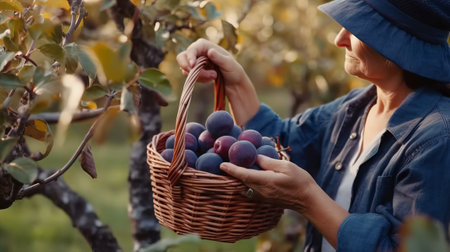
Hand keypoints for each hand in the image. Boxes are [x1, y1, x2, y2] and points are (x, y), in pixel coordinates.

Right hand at [177, 39, 259, 125]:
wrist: (233, 82)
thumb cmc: (233, 71)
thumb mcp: (229, 64)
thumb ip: (219, 58)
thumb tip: (209, 51)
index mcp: (205, 45)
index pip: (192, 49)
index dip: (190, 57)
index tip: (193, 66)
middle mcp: (198, 52)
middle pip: (182, 58)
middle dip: (188, 68)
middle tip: (198, 76)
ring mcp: (195, 61)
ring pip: (185, 69)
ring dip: (198, 76)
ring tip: (213, 76)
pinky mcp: (194, 71)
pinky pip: (189, 76)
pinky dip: (198, 79)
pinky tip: (210, 79)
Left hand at [220, 154, 348, 247]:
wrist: (307, 200)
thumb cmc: (300, 181)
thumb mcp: (285, 166)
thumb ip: (268, 162)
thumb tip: (255, 157)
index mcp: (265, 181)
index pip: (244, 175)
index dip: (231, 169)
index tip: (222, 164)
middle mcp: (261, 191)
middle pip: (241, 181)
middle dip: (232, 172)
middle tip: (225, 161)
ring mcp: (262, 197)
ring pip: (245, 186)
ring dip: (239, 178)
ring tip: (234, 167)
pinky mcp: (264, 199)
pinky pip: (251, 190)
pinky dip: (246, 182)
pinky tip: (247, 175)